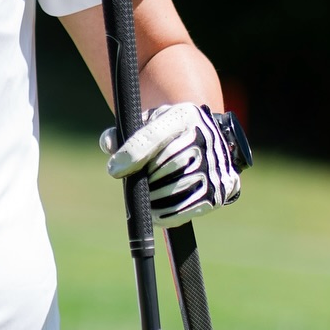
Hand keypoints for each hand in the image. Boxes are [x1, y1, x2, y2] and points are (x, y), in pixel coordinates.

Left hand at [101, 103, 249, 225]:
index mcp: (184, 115)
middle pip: (168, 164)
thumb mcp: (148, 124)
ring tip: (143, 200)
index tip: (114, 170)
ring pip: (179, 186)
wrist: (205, 143)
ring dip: (155, 198)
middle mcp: (206, 136)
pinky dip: (169, 214)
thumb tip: (108, 143)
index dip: (133, 153)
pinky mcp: (221, 189)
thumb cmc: (167, 134)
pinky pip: (191, 206)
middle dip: (146, 178)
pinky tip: (155, 214)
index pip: (155, 134)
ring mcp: (217, 164)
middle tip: (134, 186)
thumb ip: (124, 132)